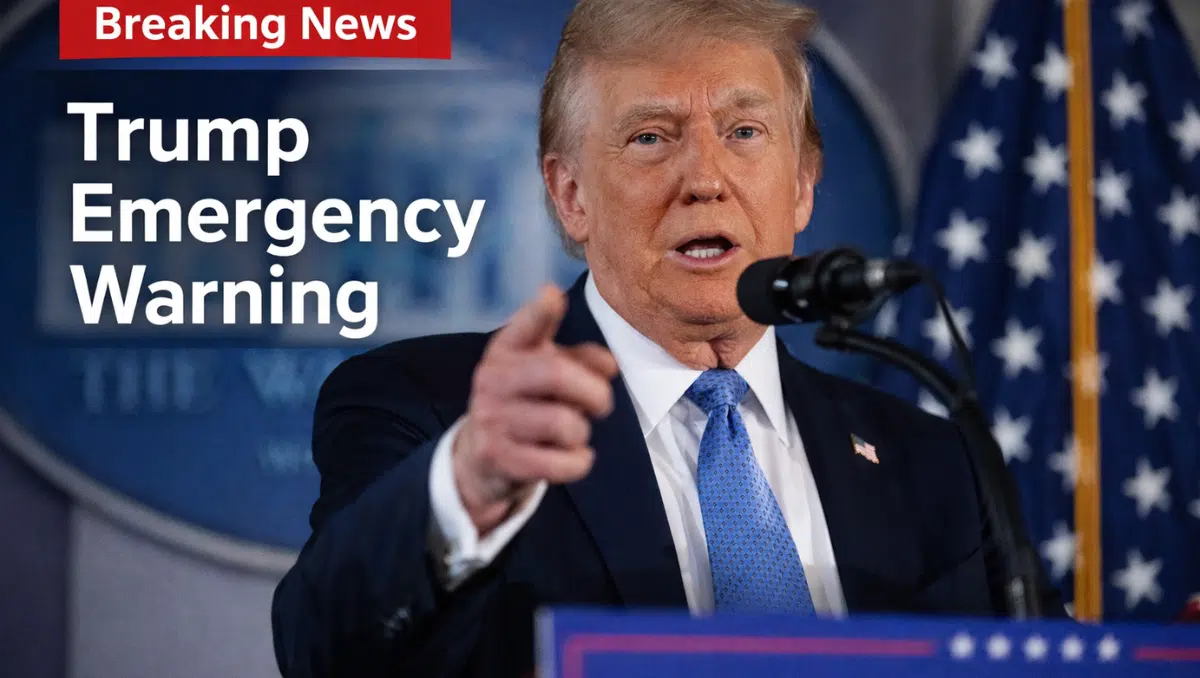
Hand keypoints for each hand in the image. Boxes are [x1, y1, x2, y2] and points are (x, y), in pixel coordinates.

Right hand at [452, 285, 618, 535]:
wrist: (482, 456)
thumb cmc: (528, 402)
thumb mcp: (547, 371)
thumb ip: (581, 359)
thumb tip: (609, 366)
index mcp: (506, 350)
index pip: (525, 326)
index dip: (539, 311)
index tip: (552, 295)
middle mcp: (492, 379)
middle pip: (556, 374)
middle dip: (594, 393)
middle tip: (602, 405)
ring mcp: (491, 419)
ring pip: (563, 424)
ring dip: (582, 432)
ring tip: (574, 433)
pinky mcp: (498, 458)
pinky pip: (559, 463)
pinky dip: (578, 462)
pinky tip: (575, 458)